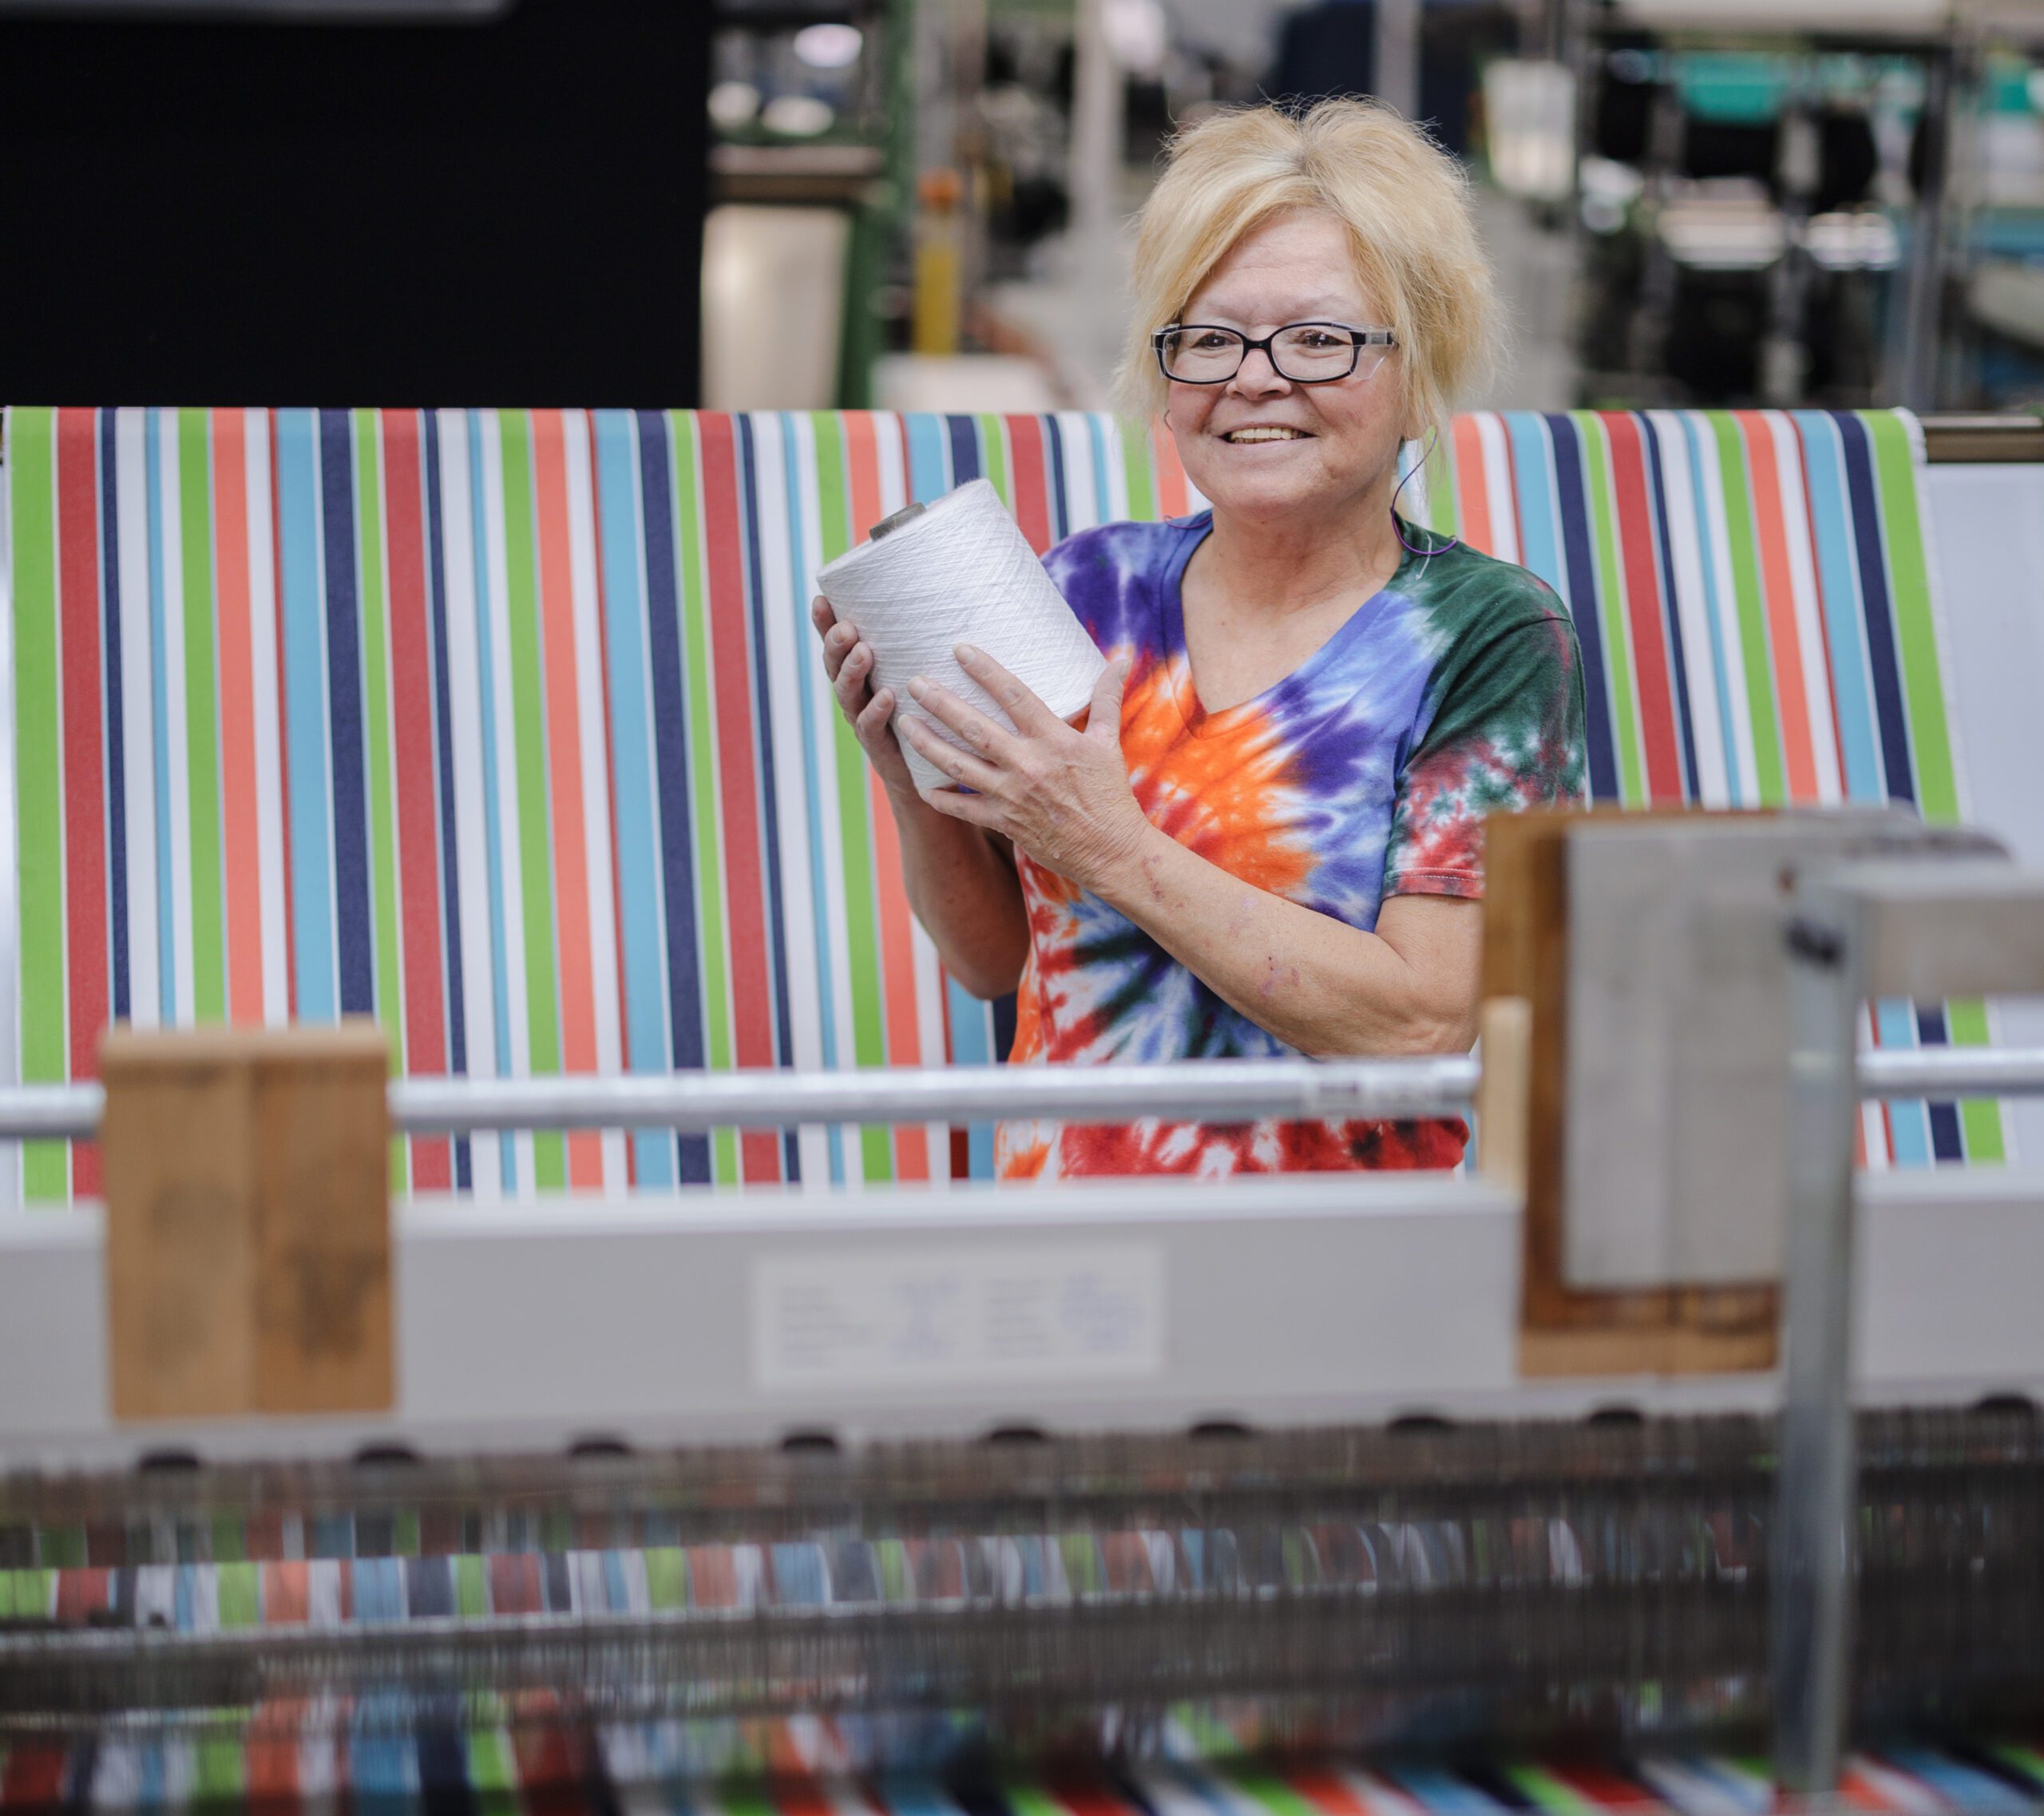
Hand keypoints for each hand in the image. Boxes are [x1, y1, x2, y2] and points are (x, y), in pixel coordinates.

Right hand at [810, 596, 915, 797]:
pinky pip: (871, 726)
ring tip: (863, 652)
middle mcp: (854, 693)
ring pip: (847, 693)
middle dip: (836, 644)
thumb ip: (918, 646)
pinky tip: (886, 697)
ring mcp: (862, 718)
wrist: (923, 772)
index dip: (824, 623)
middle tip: (847, 628)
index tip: (821, 599)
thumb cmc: (922, 713)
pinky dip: (876, 711)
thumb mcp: (915, 675)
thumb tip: (947, 600)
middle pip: (834, 665)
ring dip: (853, 671)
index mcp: (859, 672)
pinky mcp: (878, 744)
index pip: (836, 644)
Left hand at [900, 644, 1151, 893]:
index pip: (1014, 696)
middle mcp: (1028, 765)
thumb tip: (1122, 657)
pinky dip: (940, 797)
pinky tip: (920, 783)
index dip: (986, 670)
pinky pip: (962, 808)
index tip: (959, 649)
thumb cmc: (1109, 794)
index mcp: (1054, 740)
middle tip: (914, 682)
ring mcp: (1012, 795)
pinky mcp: (1004, 822)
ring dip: (928, 743)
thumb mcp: (1109, 742)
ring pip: (959, 765)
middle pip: (975, 727)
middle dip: (941, 703)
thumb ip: (1107, 698)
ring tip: (904, 724)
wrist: (1110, 852)